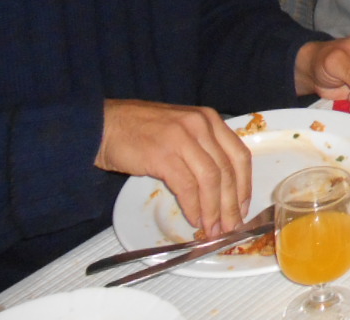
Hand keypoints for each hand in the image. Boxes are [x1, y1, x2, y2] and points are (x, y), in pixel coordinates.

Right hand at [97, 100, 251, 236]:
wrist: (104, 126)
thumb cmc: (141, 132)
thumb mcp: (181, 130)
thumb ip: (202, 149)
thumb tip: (220, 189)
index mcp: (209, 119)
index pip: (239, 154)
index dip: (245, 184)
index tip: (243, 207)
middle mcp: (201, 125)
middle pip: (227, 170)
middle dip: (232, 203)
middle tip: (231, 226)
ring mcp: (183, 138)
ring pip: (211, 180)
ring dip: (214, 210)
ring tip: (213, 230)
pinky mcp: (163, 155)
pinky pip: (187, 186)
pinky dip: (194, 206)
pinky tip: (195, 219)